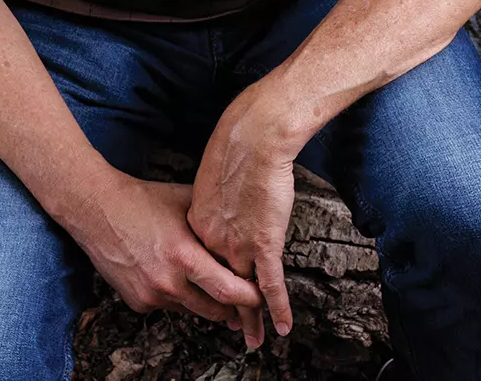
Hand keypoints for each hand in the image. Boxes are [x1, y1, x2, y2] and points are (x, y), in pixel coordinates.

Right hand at [70, 173, 264, 328]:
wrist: (97, 209)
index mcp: (184, 255)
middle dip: (234, 309)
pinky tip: (177, 278)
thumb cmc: (142, 200)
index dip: (249, 297)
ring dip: (206, 303)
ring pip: (192, 310)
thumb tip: (241, 228)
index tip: (262, 296)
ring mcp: (151, 295)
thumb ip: (213, 220)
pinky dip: (178, 297)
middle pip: (214, 309)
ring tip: (218, 292)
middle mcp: (168, 282)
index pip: (228, 289)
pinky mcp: (138, 303)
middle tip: (247, 304)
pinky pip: (168, 307)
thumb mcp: (185, 201)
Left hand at [187, 84, 297, 349]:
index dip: (209, 283)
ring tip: (252, 341)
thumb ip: (211, 202)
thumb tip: (217, 207)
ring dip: (250, 320)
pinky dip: (278, 308)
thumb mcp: (210, 180)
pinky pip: (270, 286)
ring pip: (242, 293)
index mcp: (197, 225)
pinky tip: (283, 327)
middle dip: (224, 312)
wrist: (252, 138)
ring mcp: (237, 246)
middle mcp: (212, 242)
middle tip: (230, 331)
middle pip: (217, 285)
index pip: (202, 264)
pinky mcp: (263, 245)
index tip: (213, 296)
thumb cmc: (234, 147)